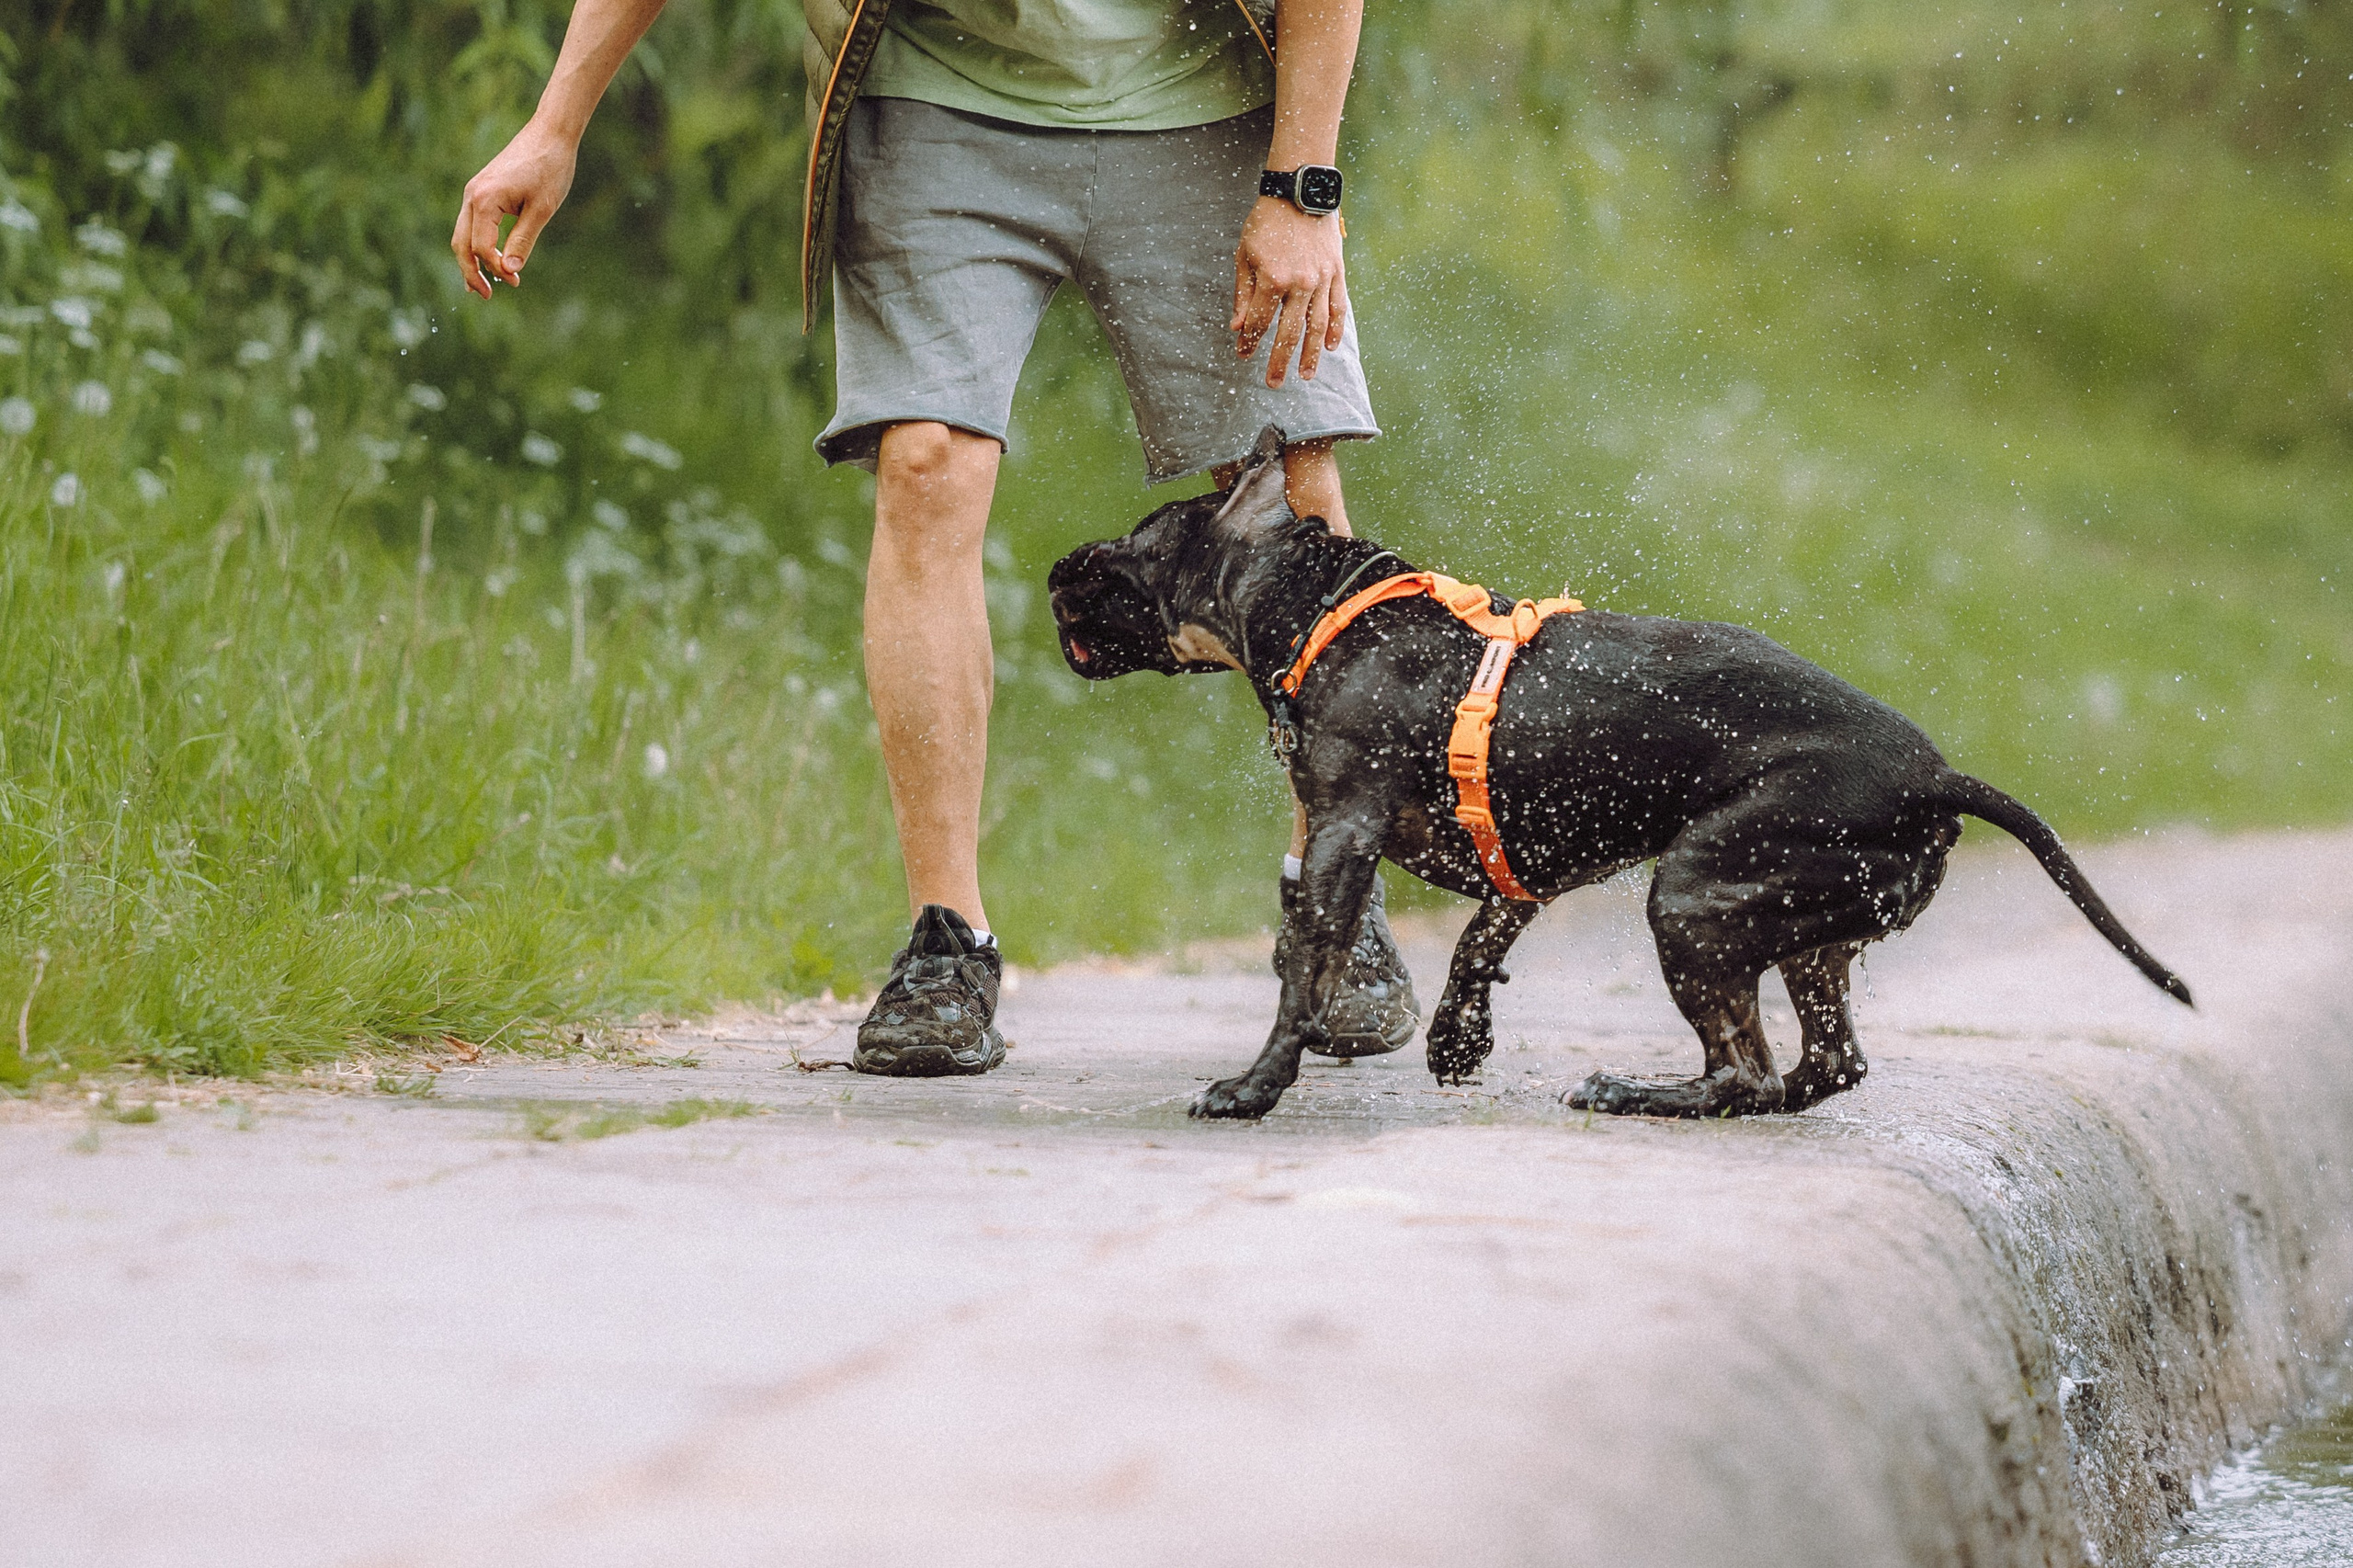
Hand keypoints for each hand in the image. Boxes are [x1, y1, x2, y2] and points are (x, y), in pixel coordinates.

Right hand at [451, 122, 578, 298]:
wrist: (550, 133)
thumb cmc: (551, 169)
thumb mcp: (542, 210)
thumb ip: (524, 240)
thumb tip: (510, 270)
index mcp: (485, 200)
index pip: (482, 248)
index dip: (497, 269)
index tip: (516, 281)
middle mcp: (472, 195)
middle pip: (461, 244)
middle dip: (471, 272)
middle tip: (485, 296)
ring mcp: (474, 191)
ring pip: (462, 234)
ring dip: (469, 261)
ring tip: (479, 286)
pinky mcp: (481, 189)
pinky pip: (471, 223)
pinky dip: (474, 243)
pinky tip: (485, 259)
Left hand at [1231, 196, 1349, 387]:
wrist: (1299, 191)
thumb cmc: (1266, 222)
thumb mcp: (1245, 255)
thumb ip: (1243, 294)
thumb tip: (1238, 328)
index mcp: (1272, 279)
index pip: (1260, 322)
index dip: (1250, 342)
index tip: (1243, 355)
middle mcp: (1299, 284)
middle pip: (1289, 332)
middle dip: (1279, 360)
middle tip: (1273, 384)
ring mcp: (1321, 280)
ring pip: (1317, 326)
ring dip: (1311, 354)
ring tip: (1306, 376)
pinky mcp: (1337, 273)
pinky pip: (1338, 308)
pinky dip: (1335, 329)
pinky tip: (1330, 347)